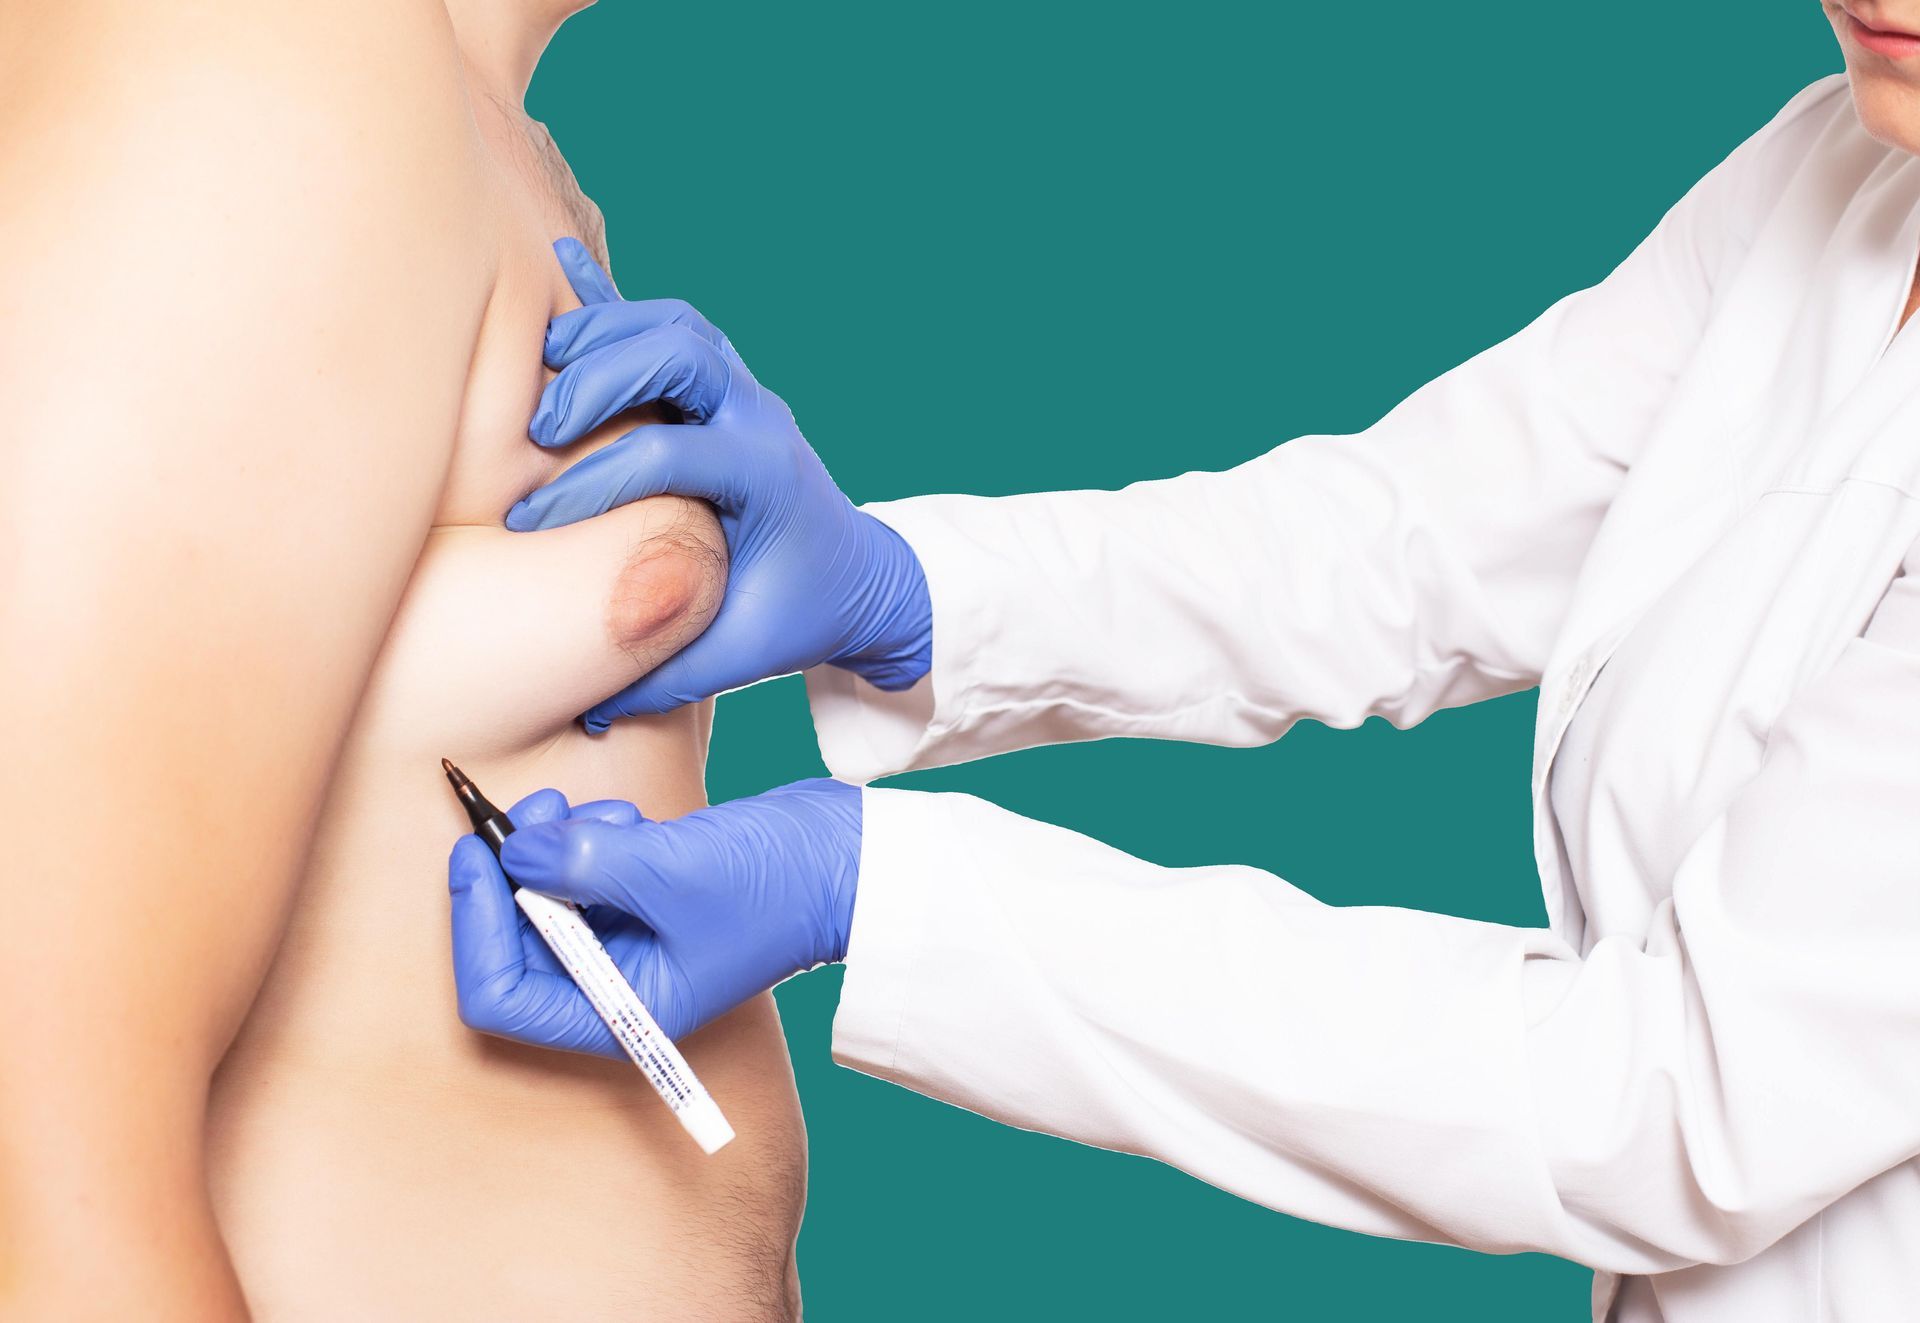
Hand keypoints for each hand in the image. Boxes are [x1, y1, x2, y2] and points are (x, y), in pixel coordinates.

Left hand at [447, 778, 860, 1049]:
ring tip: (611, 818)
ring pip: (549, 895)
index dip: (477, 928)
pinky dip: (592, 837)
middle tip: (533, 811)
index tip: (475, 856)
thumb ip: (580, 862)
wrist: (851, 858)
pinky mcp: (648, 899)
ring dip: (562, 846)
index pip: (502, 998)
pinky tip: (631, 820)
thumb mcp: (669, 869)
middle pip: (518, 941)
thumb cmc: (778, 884)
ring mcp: (632, 940)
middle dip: (518, 872)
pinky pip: (586, 870)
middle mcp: (618, 986)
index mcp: (621, 1013)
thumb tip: (509, 850)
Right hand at [507, 239, 930, 727]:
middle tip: (542, 430)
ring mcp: (744, 390)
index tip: (530, 524)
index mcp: (765, 477)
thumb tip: (581, 711)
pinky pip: (668, 323)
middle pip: (680, 355)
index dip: (593, 485)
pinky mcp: (723, 383)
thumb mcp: (738, 652)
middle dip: (603, 380)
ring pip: (677, 323)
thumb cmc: (794, 614)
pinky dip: (614, 298)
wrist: (858, 576)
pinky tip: (558, 262)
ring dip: (607, 328)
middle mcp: (758, 417)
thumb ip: (662, 672)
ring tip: (542, 359)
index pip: (670, 457)